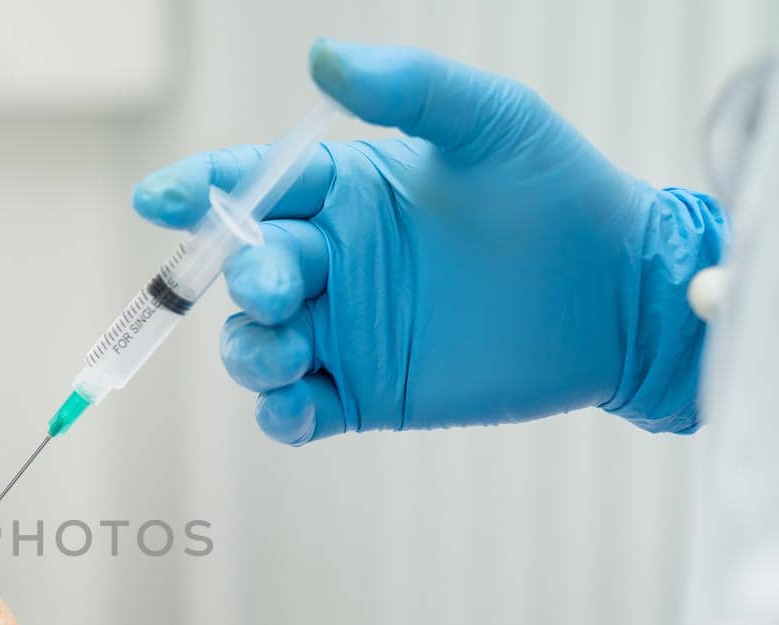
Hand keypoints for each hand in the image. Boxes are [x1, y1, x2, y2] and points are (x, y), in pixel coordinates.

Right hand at [133, 40, 724, 443]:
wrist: (620, 293)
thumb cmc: (560, 192)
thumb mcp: (490, 123)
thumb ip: (409, 88)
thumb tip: (322, 54)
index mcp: (343, 193)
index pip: (250, 187)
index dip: (199, 191)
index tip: (160, 201)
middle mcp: (330, 260)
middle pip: (245, 271)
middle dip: (244, 277)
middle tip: (277, 283)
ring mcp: (341, 330)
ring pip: (254, 344)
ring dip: (250, 349)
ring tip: (286, 349)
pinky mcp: (363, 392)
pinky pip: (296, 410)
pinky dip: (281, 413)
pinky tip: (300, 404)